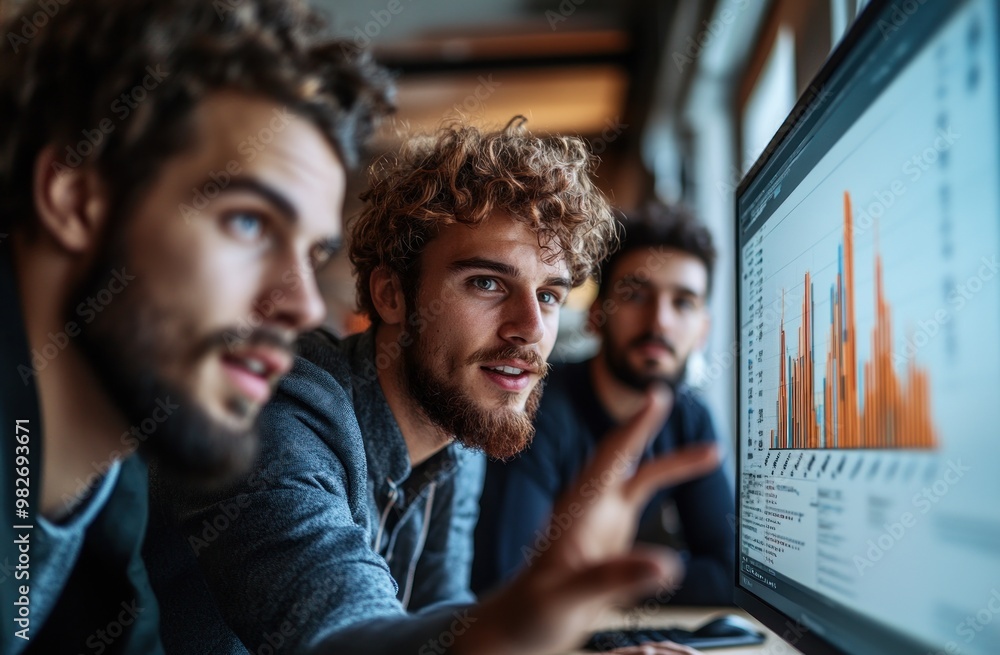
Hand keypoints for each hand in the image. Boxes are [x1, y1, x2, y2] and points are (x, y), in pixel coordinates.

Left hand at [455, 388, 720, 654]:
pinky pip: (643, 514)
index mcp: (578, 513)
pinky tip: (685, 494)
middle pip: (628, 461)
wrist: (515, 631)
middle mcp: (591, 513)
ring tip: (711, 453)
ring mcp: (602, 529)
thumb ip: (613, 578)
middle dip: (651, 430)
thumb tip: (666, 563)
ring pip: (640, 485)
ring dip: (672, 466)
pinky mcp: (610, 547)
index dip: (635, 427)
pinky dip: (667, 501)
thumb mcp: (568, 596)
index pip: (610, 458)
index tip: (655, 398)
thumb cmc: (528, 612)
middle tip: (674, 400)